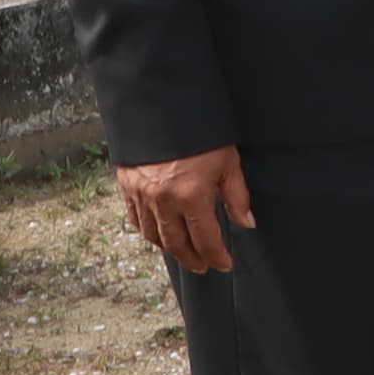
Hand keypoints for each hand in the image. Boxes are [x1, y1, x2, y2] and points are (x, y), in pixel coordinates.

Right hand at [117, 146, 254, 275]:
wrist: (161, 108)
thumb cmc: (200, 133)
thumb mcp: (228, 162)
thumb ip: (236, 196)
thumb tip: (247, 222)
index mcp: (191, 196)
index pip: (206, 239)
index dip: (216, 256)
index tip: (225, 264)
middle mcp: (163, 201)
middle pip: (177, 244)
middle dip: (192, 259)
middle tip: (204, 266)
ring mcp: (141, 195)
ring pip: (154, 235)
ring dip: (170, 249)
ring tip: (184, 254)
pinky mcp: (126, 187)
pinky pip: (135, 219)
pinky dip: (148, 232)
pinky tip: (158, 235)